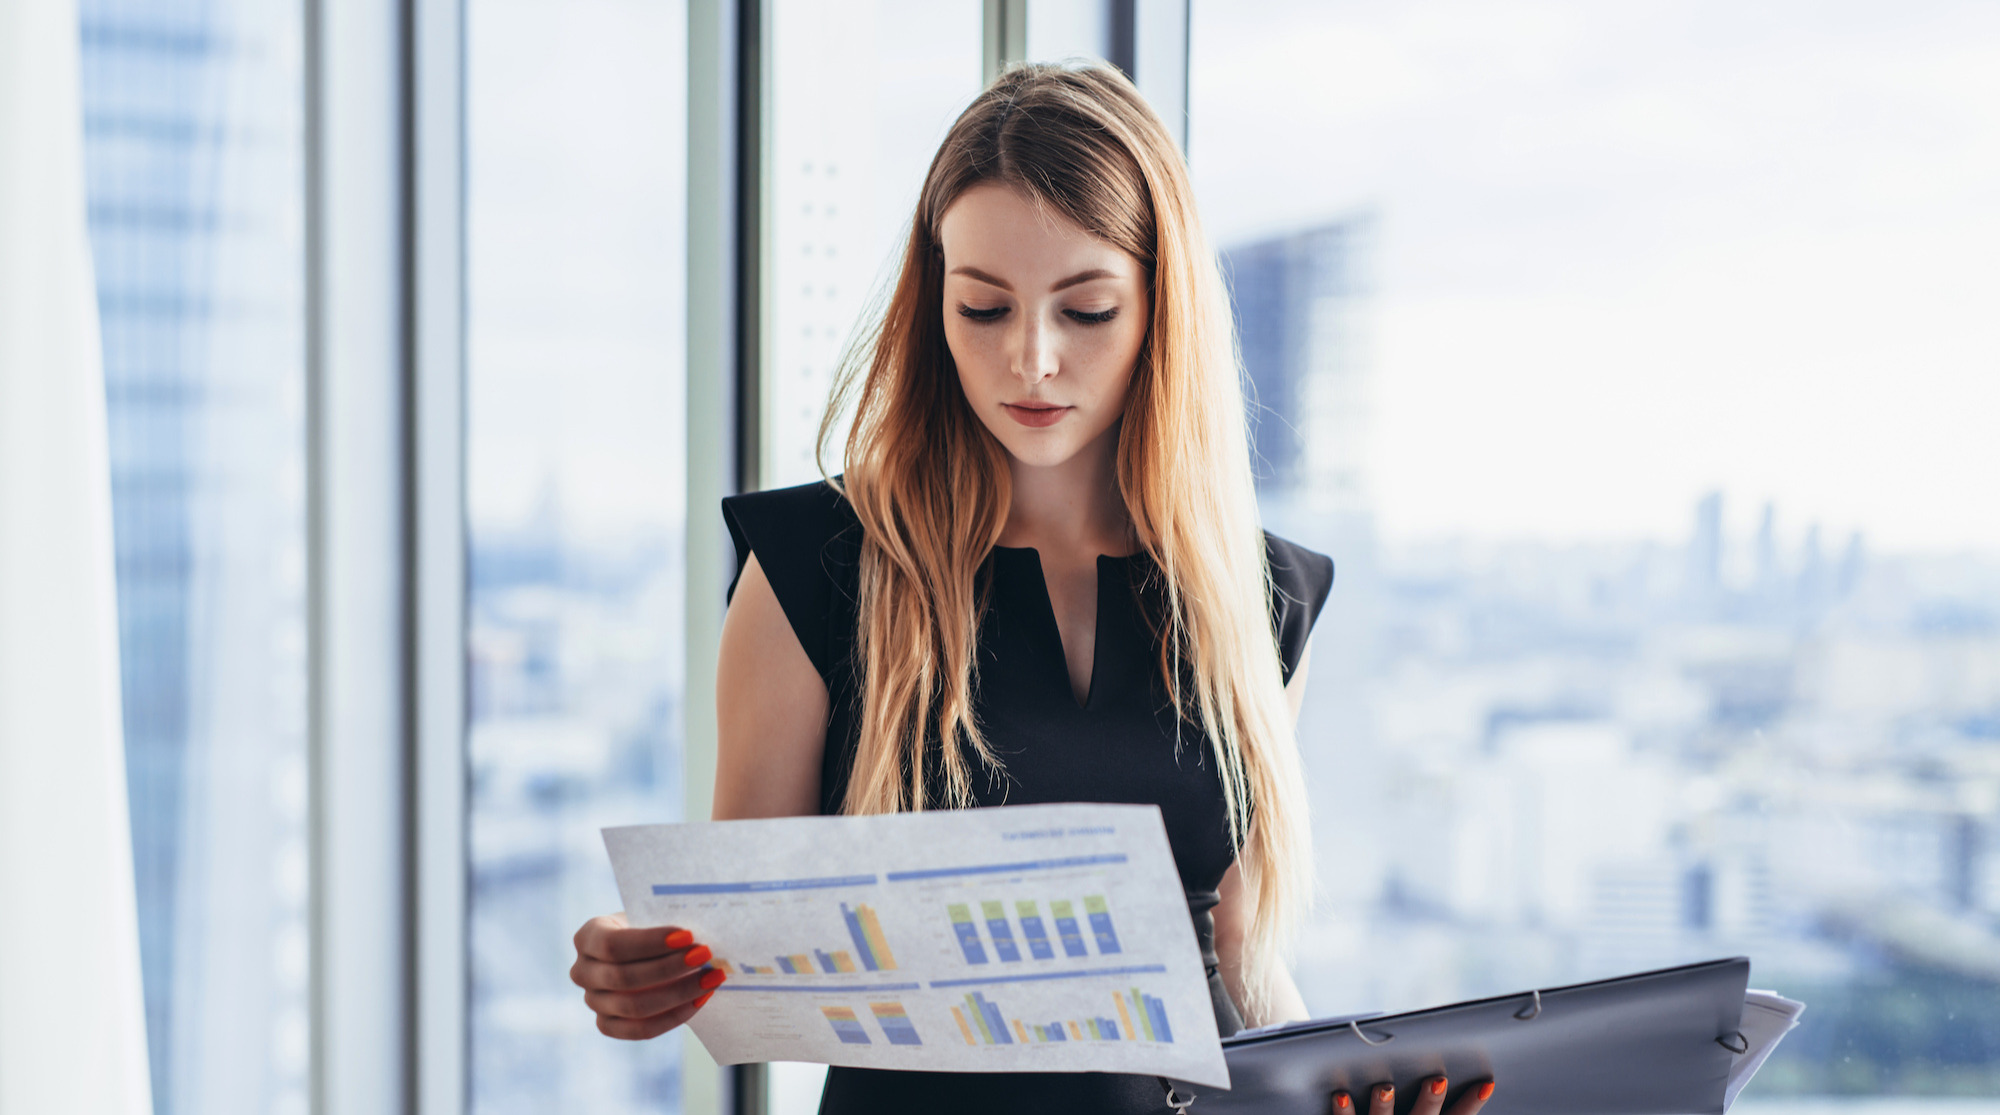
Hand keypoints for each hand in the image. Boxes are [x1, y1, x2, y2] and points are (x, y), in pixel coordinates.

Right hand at [571, 912, 726, 1039]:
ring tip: (711, 978)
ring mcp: (592, 1001)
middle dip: (670, 968)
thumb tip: (704, 933)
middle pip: (624, 977)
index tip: (689, 936)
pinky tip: (700, 999)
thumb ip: (667, 923)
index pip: (614, 944)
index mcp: (588, 936)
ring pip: (634, 1007)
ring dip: (678, 993)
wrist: (646, 952)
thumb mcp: (651, 917)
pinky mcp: (607, 1025)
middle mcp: (582, 970)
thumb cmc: (651, 929)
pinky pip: (640, 1030)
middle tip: (706, 956)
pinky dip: (674, 1016)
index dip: (651, 942)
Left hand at [1331, 1076, 1494, 1114]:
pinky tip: (1341, 1095)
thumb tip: (1444, 1059)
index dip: (1471, 1103)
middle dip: (1430, 1100)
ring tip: (1384, 1087)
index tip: (1486, 1082)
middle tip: (1437, 1079)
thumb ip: (1429, 1094)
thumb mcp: (1420, 1109)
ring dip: (1383, 1106)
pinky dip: (1344, 1111)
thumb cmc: (1398, 1112)